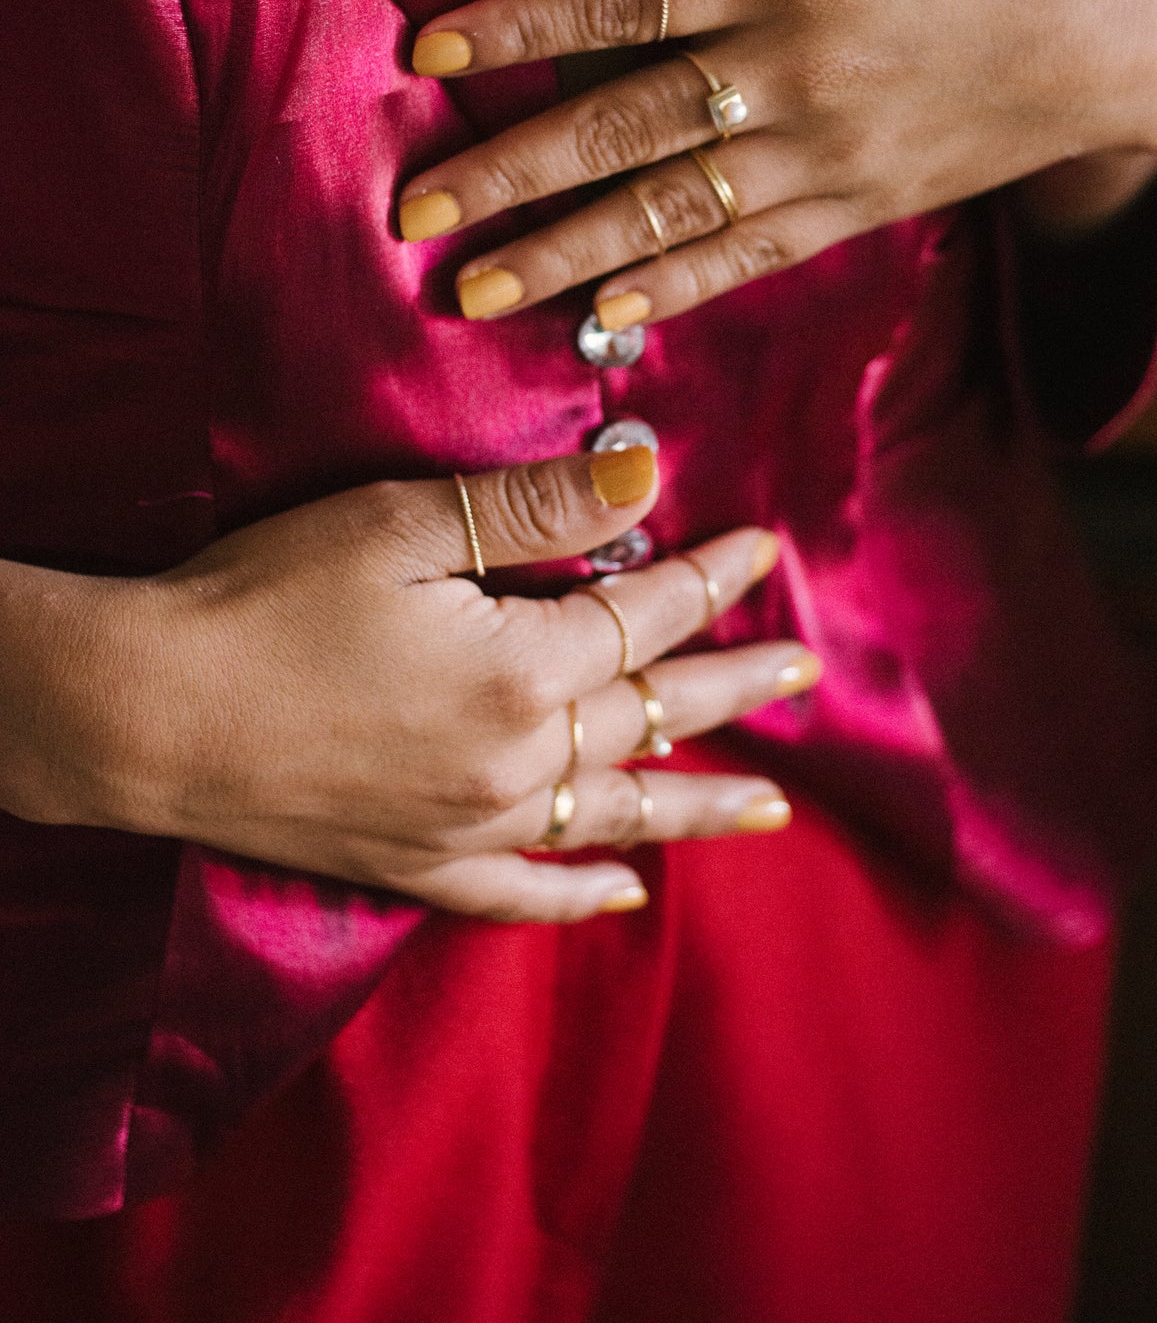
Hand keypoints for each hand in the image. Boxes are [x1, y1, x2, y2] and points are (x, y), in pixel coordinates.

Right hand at [0, 445, 811, 920]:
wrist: (143, 710)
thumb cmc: (264, 599)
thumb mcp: (401, 527)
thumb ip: (531, 507)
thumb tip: (641, 473)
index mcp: (520, 669)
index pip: (642, 612)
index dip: (706, 575)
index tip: (761, 547)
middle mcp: (513, 761)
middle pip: (650, 713)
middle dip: (732, 682)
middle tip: (802, 669)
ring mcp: (467, 825)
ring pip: (611, 809)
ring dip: (697, 803)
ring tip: (773, 806)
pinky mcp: (413, 865)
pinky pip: (520, 893)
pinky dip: (580, 894)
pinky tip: (628, 892)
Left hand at [398, 0, 1156, 325]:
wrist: (1136, 29)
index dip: (522, 25)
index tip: (429, 57)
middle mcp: (802, 68)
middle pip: (627, 122)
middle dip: (513, 172)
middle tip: (413, 215)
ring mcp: (833, 150)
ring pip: (677, 206)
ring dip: (570, 252)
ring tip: (476, 291)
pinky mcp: (866, 204)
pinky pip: (754, 253)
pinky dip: (676, 287)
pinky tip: (605, 316)